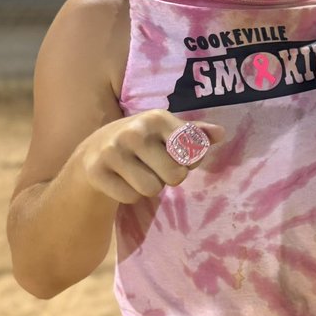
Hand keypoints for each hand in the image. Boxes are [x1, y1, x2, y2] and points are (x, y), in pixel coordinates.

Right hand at [78, 110, 224, 204]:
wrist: (95, 150)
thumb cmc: (144, 141)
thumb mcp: (168, 131)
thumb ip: (196, 133)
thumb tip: (220, 134)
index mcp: (157, 117)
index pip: (193, 153)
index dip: (189, 161)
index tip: (176, 155)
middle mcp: (134, 132)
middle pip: (175, 176)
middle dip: (169, 176)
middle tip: (155, 166)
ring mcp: (112, 151)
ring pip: (152, 189)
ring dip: (150, 187)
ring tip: (139, 172)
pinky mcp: (96, 171)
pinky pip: (130, 197)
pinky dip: (130, 194)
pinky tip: (122, 179)